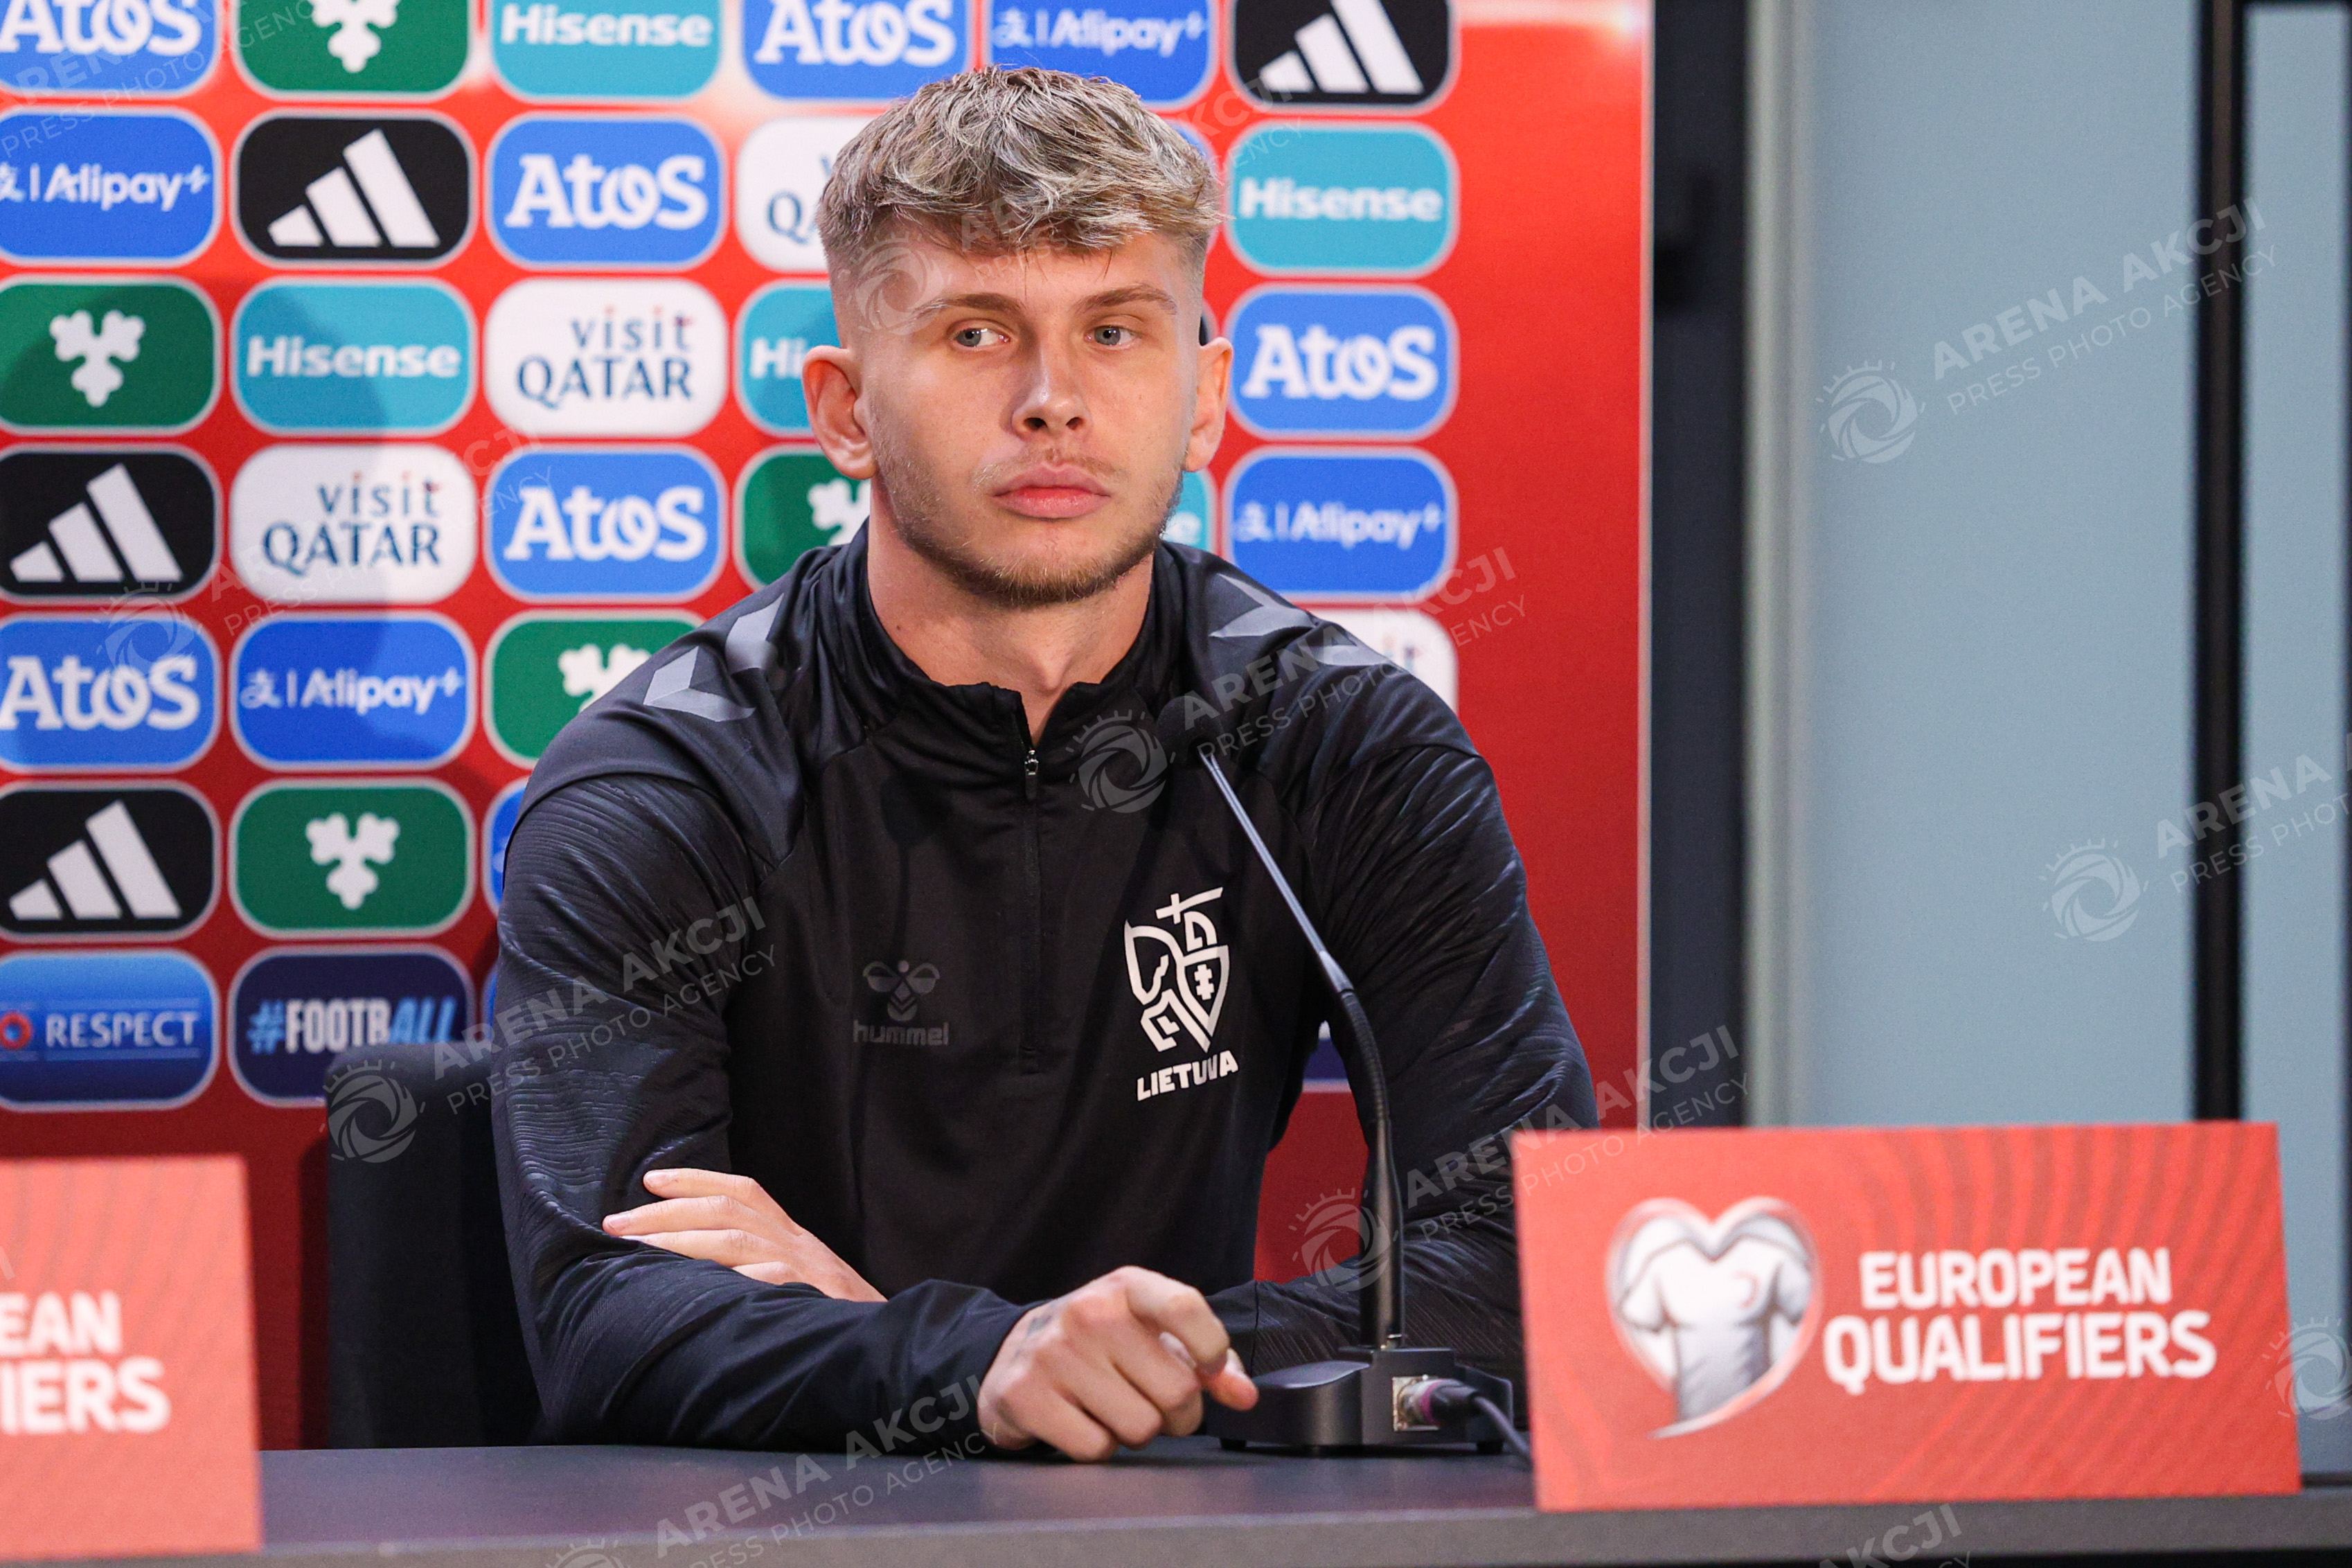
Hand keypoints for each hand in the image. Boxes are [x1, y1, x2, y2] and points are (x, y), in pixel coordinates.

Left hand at [602, 1168, 884, 1302]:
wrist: (892, 1341)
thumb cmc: (836, 1318)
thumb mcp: (801, 1284)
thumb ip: (760, 1271)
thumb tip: (695, 1275)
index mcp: (792, 1237)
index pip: (742, 1191)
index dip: (695, 1179)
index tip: (650, 1180)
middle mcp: (796, 1243)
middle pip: (725, 1209)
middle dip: (665, 1212)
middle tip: (617, 1224)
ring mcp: (804, 1268)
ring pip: (734, 1239)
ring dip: (678, 1240)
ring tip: (635, 1248)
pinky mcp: (809, 1297)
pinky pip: (764, 1279)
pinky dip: (727, 1277)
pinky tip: (692, 1284)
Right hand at [978, 1265, 1258, 1460]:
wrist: (1014, 1352)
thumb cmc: (1101, 1345)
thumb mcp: (1152, 1333)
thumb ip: (1208, 1361)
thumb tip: (1245, 1395)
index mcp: (1127, 1287)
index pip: (1186, 1308)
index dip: (1212, 1350)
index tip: (1209, 1372)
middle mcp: (1088, 1313)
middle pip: (1177, 1392)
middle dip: (1176, 1413)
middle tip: (1151, 1401)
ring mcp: (1053, 1353)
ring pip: (1140, 1428)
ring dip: (1135, 1432)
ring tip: (1112, 1408)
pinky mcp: (1025, 1394)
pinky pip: (1096, 1449)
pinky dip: (1098, 1447)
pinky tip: (1081, 1420)